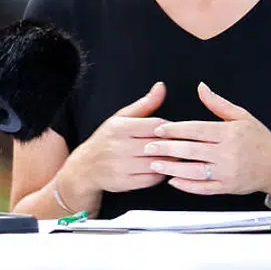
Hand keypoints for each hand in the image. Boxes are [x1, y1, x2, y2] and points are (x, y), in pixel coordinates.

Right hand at [61, 82, 179, 203]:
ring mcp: (121, 166)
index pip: (156, 125)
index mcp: (120, 127)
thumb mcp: (121, 118)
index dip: (171, 128)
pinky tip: (164, 168)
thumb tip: (161, 87)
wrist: (85, 167)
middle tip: (185, 145)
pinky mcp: (124, 182)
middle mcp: (119, 146)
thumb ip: (144, 104)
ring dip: (171, 161)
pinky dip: (162, 174)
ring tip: (178, 157)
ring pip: (157, 162)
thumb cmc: (107, 139)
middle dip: (174, 145)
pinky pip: (151, 179)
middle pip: (158, 144)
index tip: (178, 131)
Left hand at [141, 82, 270, 198]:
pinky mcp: (227, 187)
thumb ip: (218, 104)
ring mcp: (227, 172)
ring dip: (172, 168)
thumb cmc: (260, 140)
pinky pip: (204, 188)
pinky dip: (187, 185)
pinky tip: (173, 180)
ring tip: (155, 164)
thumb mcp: (242, 116)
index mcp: (229, 133)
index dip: (175, 129)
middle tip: (148, 147)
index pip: (196, 130)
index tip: (158, 128)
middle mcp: (227, 153)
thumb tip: (201, 88)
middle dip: (167, 148)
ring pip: (194, 171)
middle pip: (191, 150)